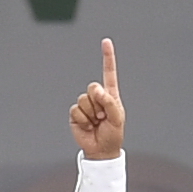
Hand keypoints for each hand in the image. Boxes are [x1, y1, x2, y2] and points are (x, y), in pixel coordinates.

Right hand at [69, 36, 124, 161]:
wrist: (101, 150)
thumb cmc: (113, 133)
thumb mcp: (117, 117)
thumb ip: (109, 101)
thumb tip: (96, 89)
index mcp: (110, 95)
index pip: (108, 72)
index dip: (107, 57)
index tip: (106, 41)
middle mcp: (97, 97)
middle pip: (93, 87)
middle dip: (98, 101)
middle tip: (103, 116)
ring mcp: (86, 105)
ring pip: (84, 100)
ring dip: (92, 114)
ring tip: (96, 123)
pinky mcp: (75, 114)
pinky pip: (76, 110)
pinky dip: (83, 120)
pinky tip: (88, 126)